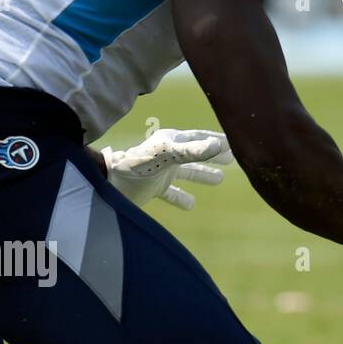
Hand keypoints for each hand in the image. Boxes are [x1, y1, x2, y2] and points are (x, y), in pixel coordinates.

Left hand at [102, 129, 232, 209]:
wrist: (109, 183)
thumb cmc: (138, 164)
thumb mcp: (167, 154)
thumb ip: (192, 150)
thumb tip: (220, 144)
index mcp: (172, 142)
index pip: (199, 138)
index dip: (215, 140)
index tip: (233, 141)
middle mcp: (168, 155)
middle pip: (196, 155)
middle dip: (213, 156)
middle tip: (232, 160)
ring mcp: (161, 172)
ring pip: (188, 174)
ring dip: (202, 176)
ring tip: (219, 180)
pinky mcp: (154, 188)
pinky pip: (172, 194)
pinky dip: (182, 198)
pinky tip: (191, 205)